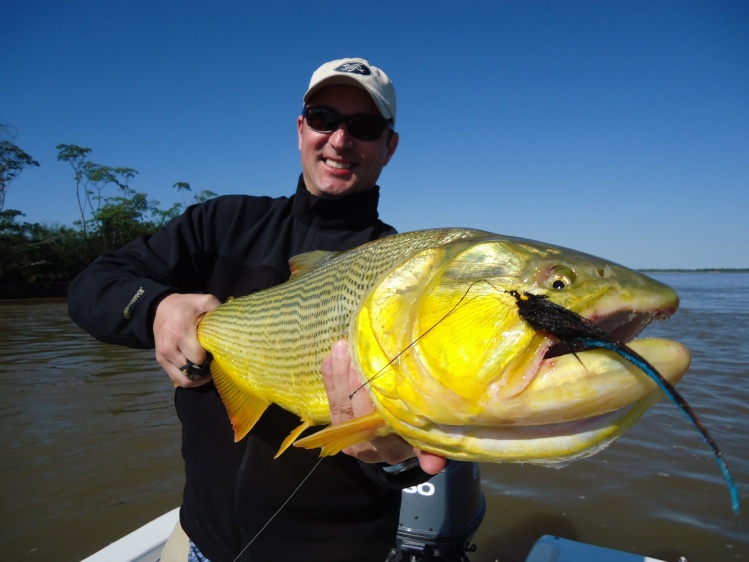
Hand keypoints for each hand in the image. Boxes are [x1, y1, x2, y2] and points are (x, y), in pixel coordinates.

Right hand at [153, 293, 220, 387]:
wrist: (161, 307)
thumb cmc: (185, 305)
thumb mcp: (203, 301)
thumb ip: (217, 309)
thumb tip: (232, 322)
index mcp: (180, 335)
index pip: (198, 359)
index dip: (210, 359)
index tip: (218, 354)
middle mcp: (169, 349)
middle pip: (192, 371)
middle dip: (205, 369)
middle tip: (215, 363)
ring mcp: (163, 357)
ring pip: (183, 379)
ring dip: (197, 378)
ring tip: (207, 371)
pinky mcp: (160, 361)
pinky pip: (175, 378)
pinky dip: (188, 378)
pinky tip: (198, 372)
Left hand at [322, 340, 445, 474]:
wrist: (396, 446)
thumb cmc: (418, 433)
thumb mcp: (426, 442)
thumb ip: (431, 450)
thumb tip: (435, 465)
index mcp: (391, 449)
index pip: (378, 425)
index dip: (373, 400)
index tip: (374, 373)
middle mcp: (367, 447)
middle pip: (357, 413)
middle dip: (354, 381)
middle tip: (355, 352)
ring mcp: (349, 438)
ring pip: (341, 406)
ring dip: (339, 376)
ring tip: (341, 348)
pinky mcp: (337, 428)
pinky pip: (331, 404)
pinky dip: (330, 381)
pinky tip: (328, 360)